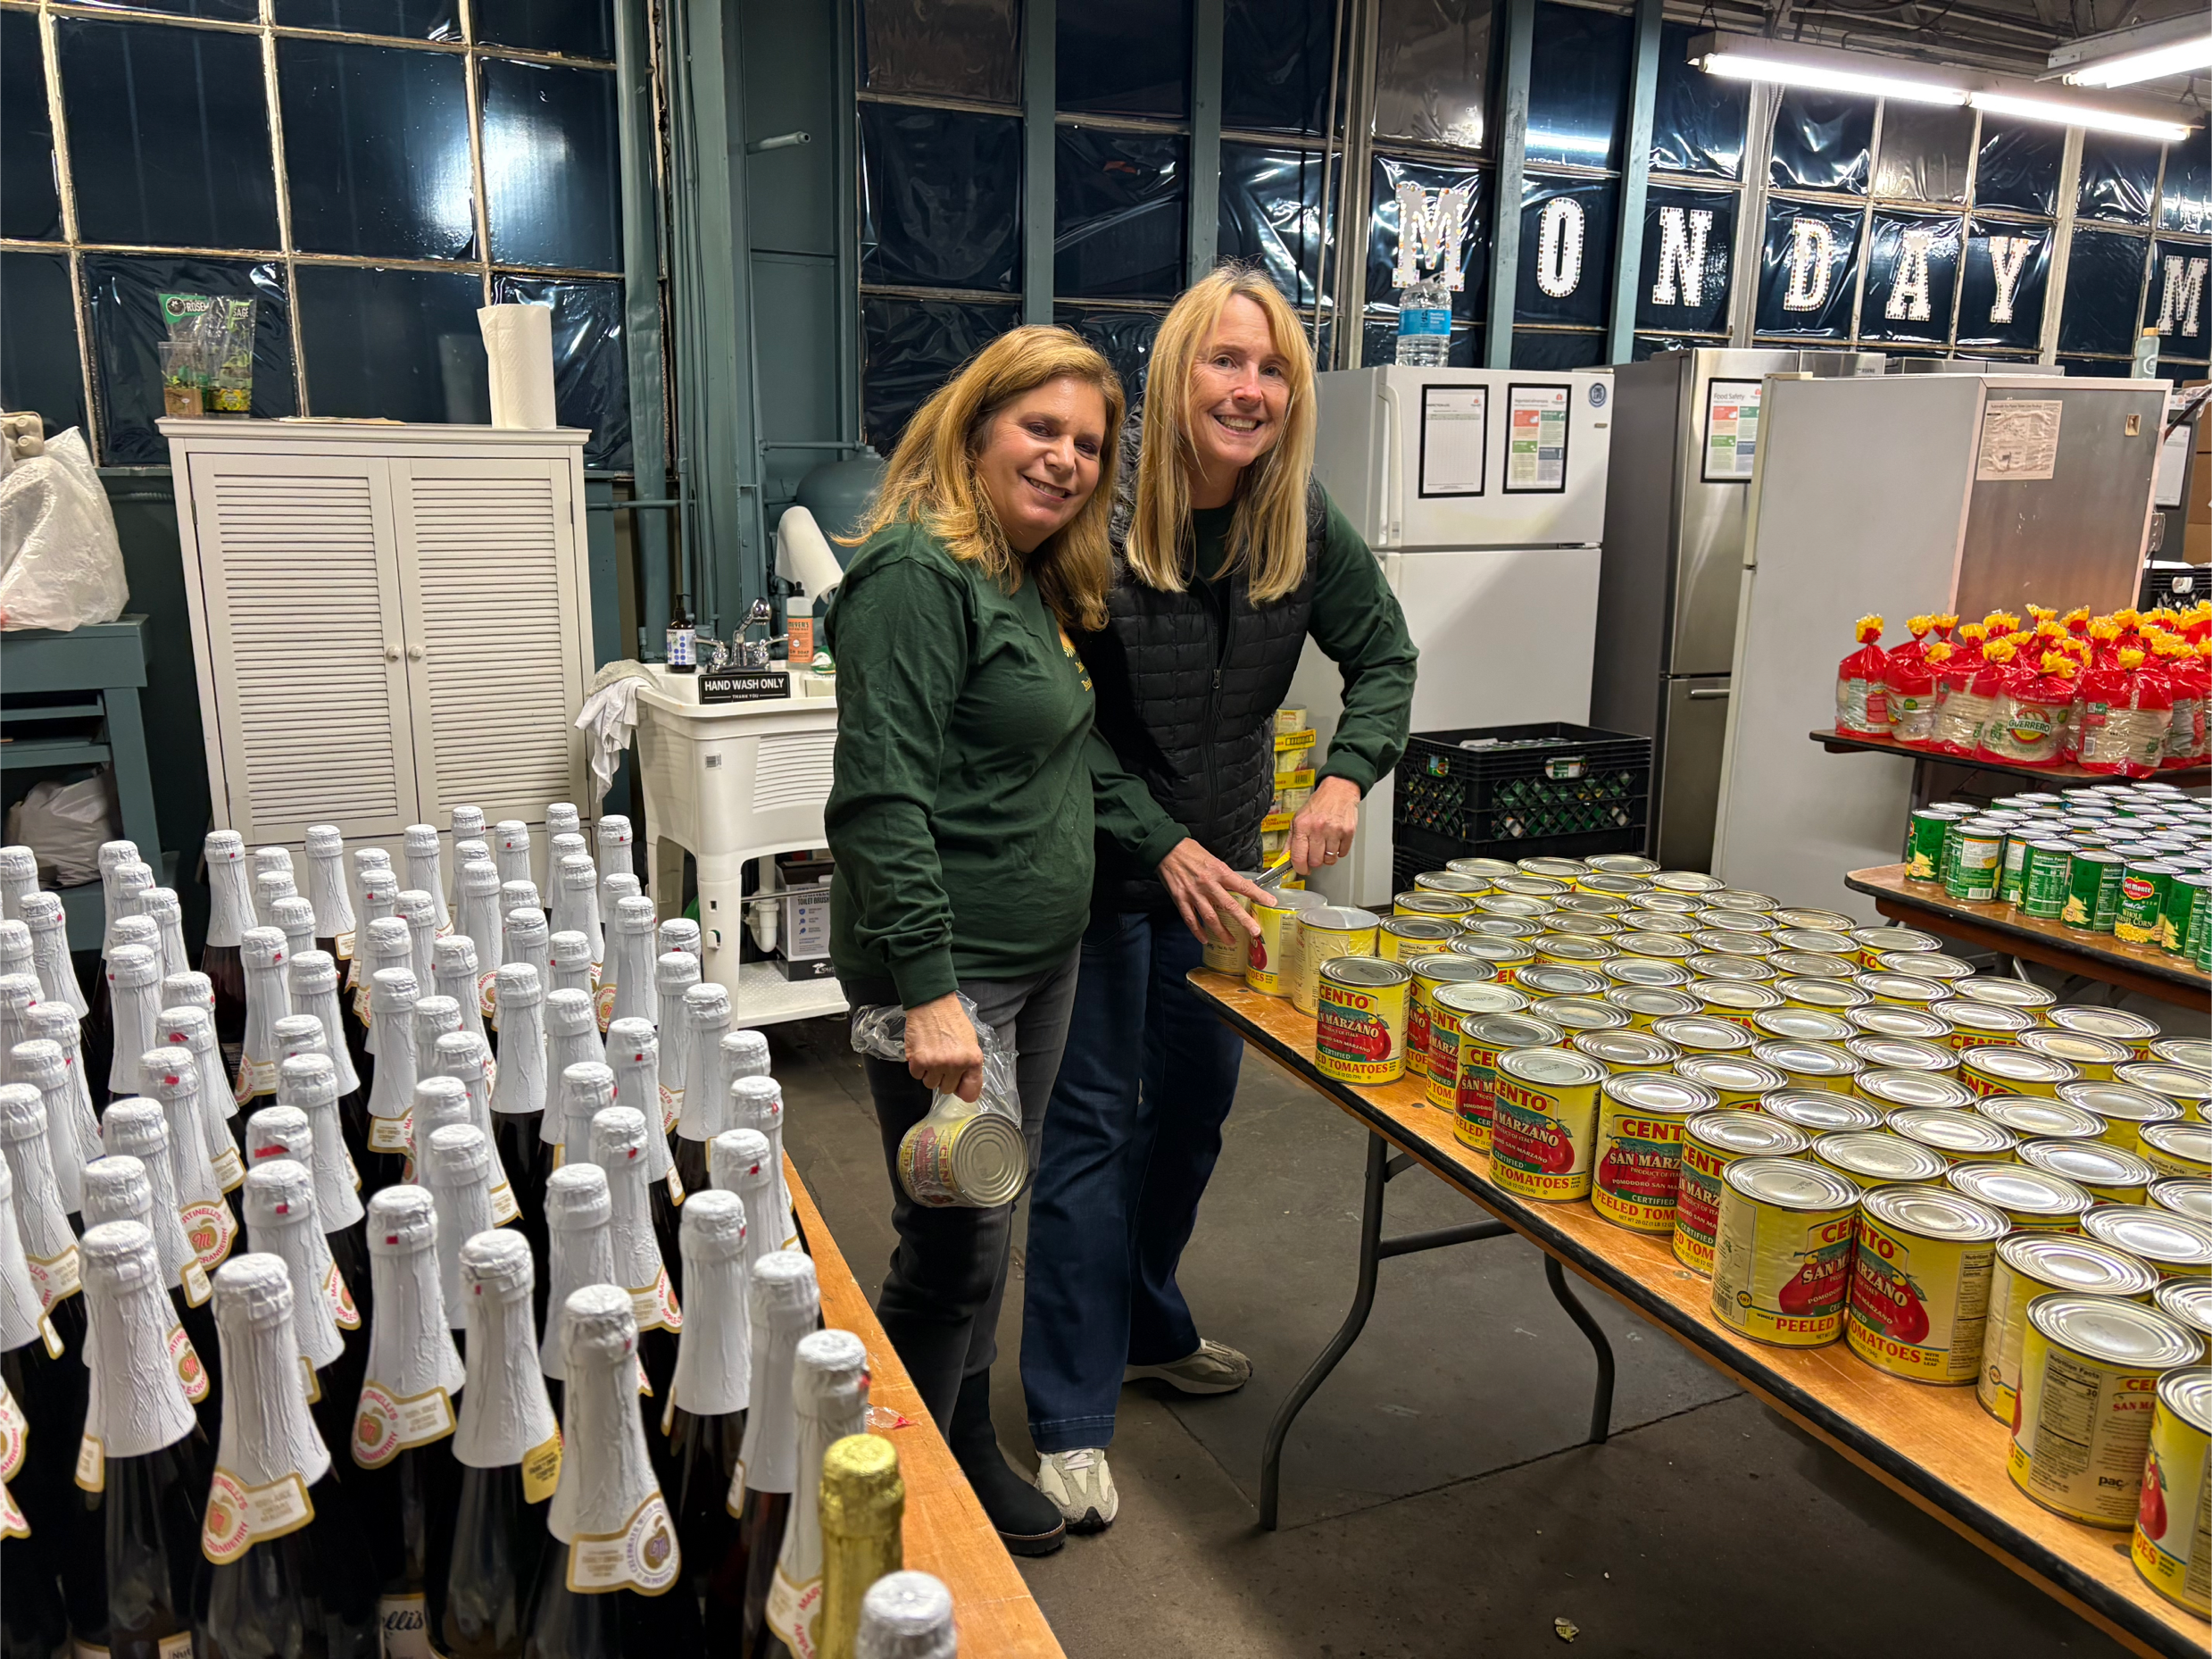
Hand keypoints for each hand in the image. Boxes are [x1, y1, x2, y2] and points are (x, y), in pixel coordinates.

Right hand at [904, 993, 983, 1101]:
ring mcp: (936, 1064)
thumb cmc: (952, 1020)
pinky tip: (921, 1051)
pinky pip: (916, 1075)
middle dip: (943, 1078)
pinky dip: (917, 1066)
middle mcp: (956, 1064)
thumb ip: (969, 1065)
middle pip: (947, 1089)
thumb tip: (966, 1085)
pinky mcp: (918, 1061)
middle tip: (942, 1061)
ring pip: (930, 1084)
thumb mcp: (970, 1042)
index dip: (962, 1090)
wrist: (932, 1003)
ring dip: (929, 1073)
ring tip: (931, 1054)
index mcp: (973, 1060)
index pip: (970, 1093)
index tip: (958, 1086)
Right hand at [1158, 838, 1272, 946]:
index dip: (1258, 895)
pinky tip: (1205, 939)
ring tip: (1231, 942)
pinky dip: (1198, 931)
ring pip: (1210, 918)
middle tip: (1255, 932)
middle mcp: (1208, 884)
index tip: (1271, 902)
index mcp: (1219, 871)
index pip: (1243, 885)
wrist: (1167, 848)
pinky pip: (1190, 919)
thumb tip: (1238, 886)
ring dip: (1221, 932)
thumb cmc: (1191, 851)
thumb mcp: (1213, 859)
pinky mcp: (1180, 899)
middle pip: (1229, 906)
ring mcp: (1194, 894)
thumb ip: (1224, 874)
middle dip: (1244, 921)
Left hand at [1289, 776, 1361, 874]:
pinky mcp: (1348, 832)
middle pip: (1315, 861)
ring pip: (1330, 860)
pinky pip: (1342, 853)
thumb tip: (1283, 860)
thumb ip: (1290, 842)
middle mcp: (1318, 828)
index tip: (1302, 869)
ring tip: (1325, 845)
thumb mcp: (1298, 820)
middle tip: (1315, 854)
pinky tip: (1335, 841)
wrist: (1339, 790)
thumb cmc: (1318, 805)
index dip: (1300, 868)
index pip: (1299, 856)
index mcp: (1302, 825)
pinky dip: (1339, 851)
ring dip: (1327, 857)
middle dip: (1314, 862)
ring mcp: (1334, 830)